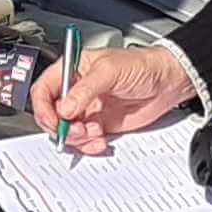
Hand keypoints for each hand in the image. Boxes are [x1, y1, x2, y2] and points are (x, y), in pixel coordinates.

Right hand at [33, 41, 196, 153]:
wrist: (168, 81)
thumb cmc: (142, 65)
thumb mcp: (109, 71)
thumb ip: (85, 90)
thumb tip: (64, 109)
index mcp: (72, 71)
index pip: (44, 90)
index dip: (43, 107)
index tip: (54, 120)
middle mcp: (77, 91)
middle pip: (51, 115)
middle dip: (60, 127)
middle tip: (77, 130)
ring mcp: (88, 110)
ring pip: (67, 132)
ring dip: (77, 139)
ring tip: (93, 134)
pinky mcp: (100, 125)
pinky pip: (85, 141)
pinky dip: (89, 146)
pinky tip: (100, 141)